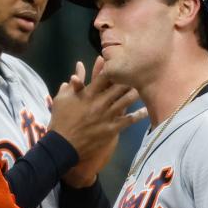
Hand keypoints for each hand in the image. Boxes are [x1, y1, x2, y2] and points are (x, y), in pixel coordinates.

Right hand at [50, 57, 145, 185]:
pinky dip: (139, 115)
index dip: (113, 68)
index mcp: (87, 94)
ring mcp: (107, 116)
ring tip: (145, 87)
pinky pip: (129, 120)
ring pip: (127, 100)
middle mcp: (99, 102)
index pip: (103, 76)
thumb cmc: (60, 120)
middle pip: (119, 86)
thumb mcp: (62, 99)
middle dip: (129, 79)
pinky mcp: (112, 128)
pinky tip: (146, 110)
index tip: (120, 63)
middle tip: (139, 73)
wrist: (62, 145)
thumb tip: (78, 68)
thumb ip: (73, 84)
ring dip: (136, 93)